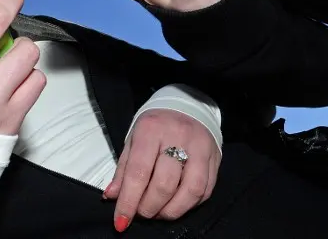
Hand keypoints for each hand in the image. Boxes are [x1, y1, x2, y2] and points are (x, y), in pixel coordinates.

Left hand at [104, 109, 220, 231]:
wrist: (184, 106)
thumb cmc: (154, 127)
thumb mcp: (132, 140)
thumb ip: (123, 169)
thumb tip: (112, 196)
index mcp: (151, 129)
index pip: (138, 172)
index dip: (129, 201)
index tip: (121, 221)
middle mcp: (178, 137)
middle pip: (164, 184)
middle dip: (149, 207)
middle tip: (140, 214)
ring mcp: (200, 147)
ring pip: (190, 190)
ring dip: (171, 211)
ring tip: (158, 213)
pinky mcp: (215, 158)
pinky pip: (205, 190)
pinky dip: (189, 205)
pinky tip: (176, 205)